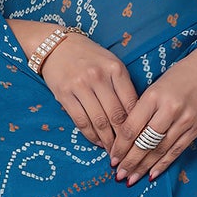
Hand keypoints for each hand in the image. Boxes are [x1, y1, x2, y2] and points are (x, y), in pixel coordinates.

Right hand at [36, 30, 141, 152]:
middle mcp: (99, 77)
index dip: (136, 125)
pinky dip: (90, 135)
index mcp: (115, 69)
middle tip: (127, 152)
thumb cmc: (89, 56)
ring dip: (107, 141)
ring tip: (113, 151)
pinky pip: (81, 121)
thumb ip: (123, 86)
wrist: (57, 45)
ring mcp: (80, 86)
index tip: (139, 139)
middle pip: (116, 115)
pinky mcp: (64, 94)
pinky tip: (97, 142)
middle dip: (123, 138)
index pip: (131, 103)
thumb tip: (134, 118)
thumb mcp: (111, 63)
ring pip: (99, 121)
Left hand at [109, 43, 196, 185]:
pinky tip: (152, 174)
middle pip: (145, 142)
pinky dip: (163, 164)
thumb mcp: (155, 86)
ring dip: (144, 167)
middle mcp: (170, 109)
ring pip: (160, 150)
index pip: (131, 128)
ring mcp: (185, 120)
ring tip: (131, 179)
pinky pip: (177, 151)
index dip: (120, 147)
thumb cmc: (179, 76)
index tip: (112, 158)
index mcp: (154, 96)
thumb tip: (126, 137)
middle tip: (119, 174)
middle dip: (130, 161)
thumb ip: (142, 109)